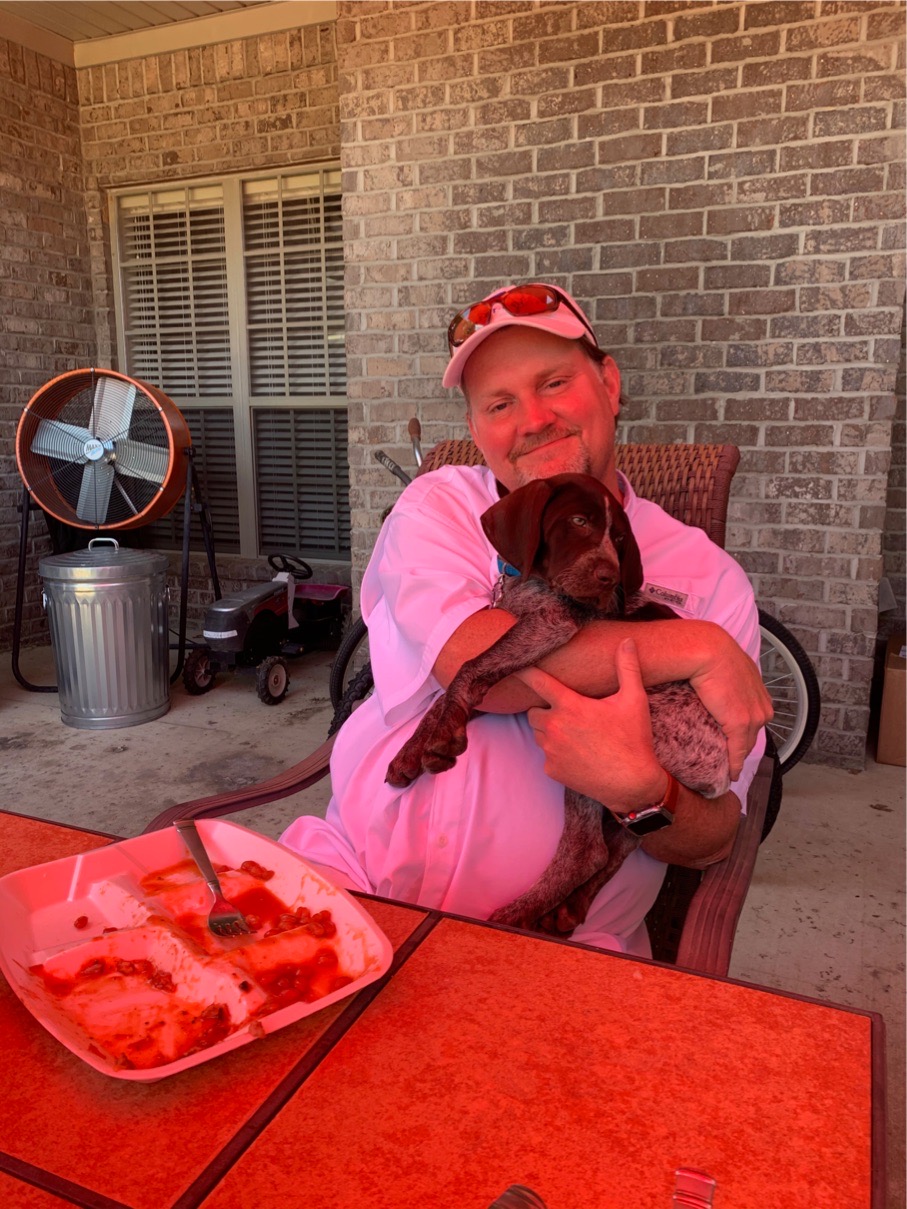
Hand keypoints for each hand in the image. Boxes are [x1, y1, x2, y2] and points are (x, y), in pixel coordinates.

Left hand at [518, 639, 668, 810]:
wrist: (632, 784)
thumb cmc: (633, 740)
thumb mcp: (634, 700)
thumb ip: (627, 668)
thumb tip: (627, 641)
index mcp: (570, 706)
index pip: (538, 683)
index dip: (525, 673)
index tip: (515, 667)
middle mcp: (555, 728)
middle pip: (533, 712)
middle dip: (545, 711)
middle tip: (567, 714)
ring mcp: (551, 751)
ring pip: (538, 734)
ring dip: (549, 731)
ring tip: (575, 734)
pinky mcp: (552, 770)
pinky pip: (546, 756)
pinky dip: (557, 753)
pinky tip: (577, 754)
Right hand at [687, 630, 772, 779]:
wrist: (708, 650)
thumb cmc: (712, 652)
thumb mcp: (728, 666)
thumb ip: (728, 678)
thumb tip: (714, 681)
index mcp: (760, 693)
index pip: (754, 720)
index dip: (745, 733)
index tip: (735, 742)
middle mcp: (762, 707)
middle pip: (752, 735)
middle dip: (742, 747)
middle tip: (728, 758)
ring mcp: (753, 717)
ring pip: (745, 745)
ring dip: (737, 757)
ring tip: (726, 768)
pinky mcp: (739, 725)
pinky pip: (737, 751)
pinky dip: (734, 765)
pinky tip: (730, 773)